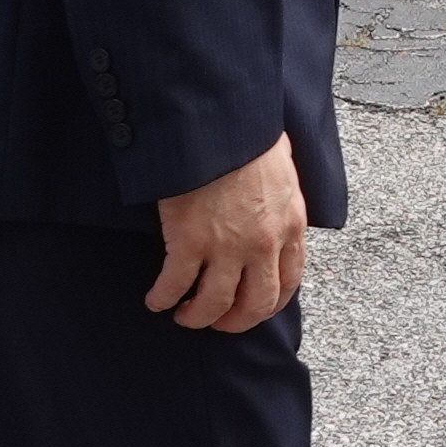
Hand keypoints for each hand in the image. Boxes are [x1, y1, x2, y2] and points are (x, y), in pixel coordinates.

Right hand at [149, 136, 309, 334]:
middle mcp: (264, 244)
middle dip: (235, 321)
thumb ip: (280, 198)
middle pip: (255, 304)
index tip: (252, 309)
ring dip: (197, 316)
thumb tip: (275, 202)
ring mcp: (227, 246)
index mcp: (290, 226)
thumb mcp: (283, 169)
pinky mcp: (190, 241)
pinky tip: (155, 300)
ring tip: (183, 316)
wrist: (219, 123)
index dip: (268, 303)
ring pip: (214, 303)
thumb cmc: (248, 135)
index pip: (288, 281)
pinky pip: (174, 284)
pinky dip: (163, 297)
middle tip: (218, 323)